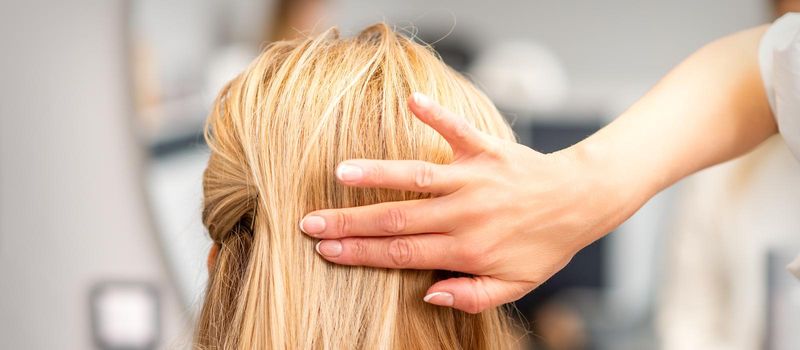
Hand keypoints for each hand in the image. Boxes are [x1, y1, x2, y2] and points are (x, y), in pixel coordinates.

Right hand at [299, 93, 639, 312]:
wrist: (582, 201)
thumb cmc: (545, 245)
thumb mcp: (515, 285)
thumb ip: (471, 295)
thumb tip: (428, 293)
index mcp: (467, 249)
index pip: (402, 254)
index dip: (361, 253)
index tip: (327, 251)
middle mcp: (464, 213)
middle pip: (397, 219)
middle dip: (350, 223)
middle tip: (311, 222)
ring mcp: (474, 178)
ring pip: (417, 177)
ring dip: (377, 174)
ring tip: (340, 174)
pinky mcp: (487, 149)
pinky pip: (458, 130)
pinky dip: (436, 115)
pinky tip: (411, 102)